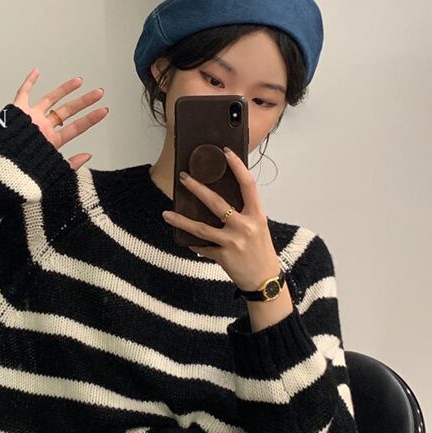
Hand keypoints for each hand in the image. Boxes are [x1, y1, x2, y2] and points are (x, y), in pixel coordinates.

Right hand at [13, 68, 108, 170]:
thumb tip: (88, 155)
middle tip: (99, 92)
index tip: (105, 110)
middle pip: (67, 111)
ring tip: (79, 81)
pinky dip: (28, 82)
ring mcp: (31, 119)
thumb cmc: (22, 173)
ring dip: (64, 90)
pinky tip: (37, 71)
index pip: (76, 128)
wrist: (0, 166)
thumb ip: (70, 165)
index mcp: (51, 142)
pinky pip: (23, 93)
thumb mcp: (52, 172)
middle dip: (84, 101)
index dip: (91, 119)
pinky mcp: (17, 111)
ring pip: (50, 100)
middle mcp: (43, 128)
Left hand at [161, 147, 281, 290]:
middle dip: (197, 188)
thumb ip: (245, 212)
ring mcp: (233, 242)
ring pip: (201, 228)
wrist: (264, 279)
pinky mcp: (223, 256)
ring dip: (182, 220)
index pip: (248, 185)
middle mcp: (245, 226)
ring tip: (167, 213)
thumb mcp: (259, 227)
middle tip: (184, 178)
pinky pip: (202, 247)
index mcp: (256, 215)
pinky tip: (184, 240)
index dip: (237, 167)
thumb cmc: (261, 251)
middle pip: (217, 203)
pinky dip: (194, 244)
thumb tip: (222, 198)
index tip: (225, 153)